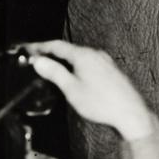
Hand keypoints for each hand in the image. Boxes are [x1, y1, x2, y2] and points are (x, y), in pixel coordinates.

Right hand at [25, 40, 157, 140]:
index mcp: (85, 56)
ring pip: (79, 56)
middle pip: (69, 50)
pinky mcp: (110, 70)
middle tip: (36, 58)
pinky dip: (76, 66)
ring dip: (64, 60)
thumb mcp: (71, 89)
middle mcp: (97, 55)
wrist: (129, 112)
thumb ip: (54, 73)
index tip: (29, 48)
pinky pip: (88, 63)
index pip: (57, 46)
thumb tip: (39, 61)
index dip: (40, 47)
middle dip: (51, 53)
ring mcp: (105, 62)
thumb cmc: (103, 103)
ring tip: (50, 67)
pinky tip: (72, 75)